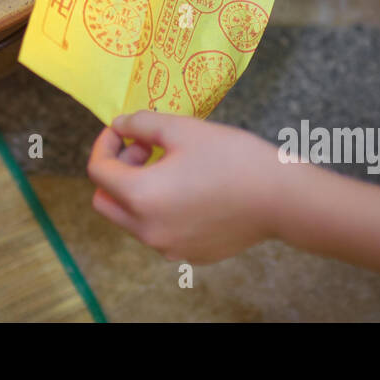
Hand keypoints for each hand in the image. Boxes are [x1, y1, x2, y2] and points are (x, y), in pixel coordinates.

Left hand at [87, 111, 303, 263]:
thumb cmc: (232, 158)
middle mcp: (147, 230)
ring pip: (130, 219)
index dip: (105, 144)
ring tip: (171, 165)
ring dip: (137, 190)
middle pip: (105, 201)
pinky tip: (190, 189)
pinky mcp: (189, 255)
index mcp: (140, 197)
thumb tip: (120, 126)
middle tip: (145, 149)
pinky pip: (158, 231)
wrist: (281, 198)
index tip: (123, 130)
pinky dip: (159, 210)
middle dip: (116, 171)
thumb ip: (141, 124)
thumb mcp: (182, 129)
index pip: (98, 171)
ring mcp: (168, 248)